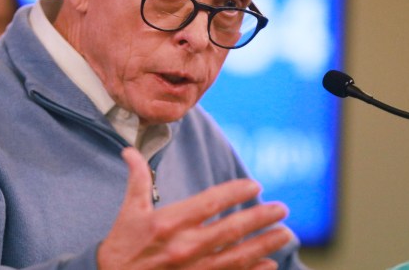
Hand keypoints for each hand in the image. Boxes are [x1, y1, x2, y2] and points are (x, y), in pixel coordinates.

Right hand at [97, 147, 292, 269]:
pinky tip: (270, 264)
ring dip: (265, 244)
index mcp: (169, 221)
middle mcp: (185, 245)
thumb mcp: (129, 209)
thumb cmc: (122, 243)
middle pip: (232, 229)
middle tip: (282, 209)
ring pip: (238, 256)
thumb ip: (137, 178)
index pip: (211, 202)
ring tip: (286, 234)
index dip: (236, 192)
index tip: (255, 186)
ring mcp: (193, 269)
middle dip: (261, 217)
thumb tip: (130, 152)